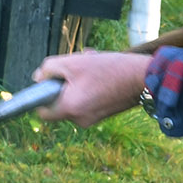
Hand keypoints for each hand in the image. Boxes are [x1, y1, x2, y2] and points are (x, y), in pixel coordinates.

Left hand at [32, 50, 151, 127]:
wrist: (144, 78)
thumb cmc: (108, 69)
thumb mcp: (73, 62)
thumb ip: (49, 69)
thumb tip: (38, 78)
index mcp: (70, 109)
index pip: (42, 112)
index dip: (42, 94)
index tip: (51, 79)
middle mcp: (80, 120)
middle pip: (60, 101)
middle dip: (65, 81)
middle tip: (76, 64)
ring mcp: (92, 119)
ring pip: (74, 98)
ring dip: (78, 80)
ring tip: (91, 63)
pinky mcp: (103, 114)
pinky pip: (87, 100)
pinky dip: (88, 86)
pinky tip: (100, 71)